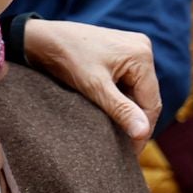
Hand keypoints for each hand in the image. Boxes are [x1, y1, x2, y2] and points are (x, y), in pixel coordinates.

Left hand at [21, 18, 160, 142]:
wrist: (41, 38)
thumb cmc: (66, 58)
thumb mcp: (93, 87)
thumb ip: (120, 110)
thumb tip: (143, 132)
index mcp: (141, 55)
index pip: (151, 103)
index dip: (142, 130)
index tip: (131, 153)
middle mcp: (142, 48)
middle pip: (145, 97)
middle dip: (134, 120)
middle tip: (122, 148)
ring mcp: (132, 50)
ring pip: (135, 91)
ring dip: (125, 110)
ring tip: (113, 132)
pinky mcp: (121, 53)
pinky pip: (126, 82)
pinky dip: (118, 98)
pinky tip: (106, 111)